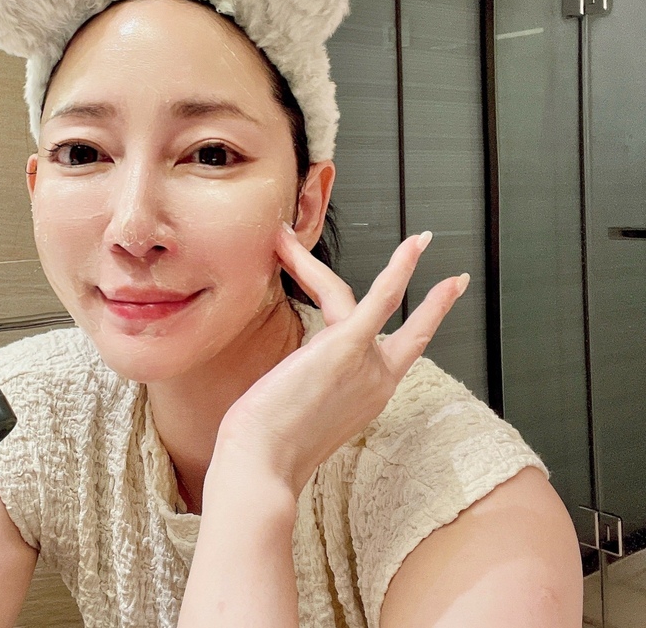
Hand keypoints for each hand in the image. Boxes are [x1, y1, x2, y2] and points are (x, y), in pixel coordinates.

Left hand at [215, 226, 468, 495]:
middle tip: (421, 241)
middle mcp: (376, 380)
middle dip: (407, 275)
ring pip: (352, 296)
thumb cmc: (265, 450)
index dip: (422, 320)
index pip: (395, 348)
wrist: (261, 465)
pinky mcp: (349, 346)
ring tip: (280, 237)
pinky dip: (399, 268)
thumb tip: (289, 380)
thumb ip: (308, 390)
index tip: (442, 298)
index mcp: (367, 397)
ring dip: (308, 266)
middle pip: (384, 312)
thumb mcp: (297, 415)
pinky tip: (410, 245)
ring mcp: (367, 363)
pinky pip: (383, 298)